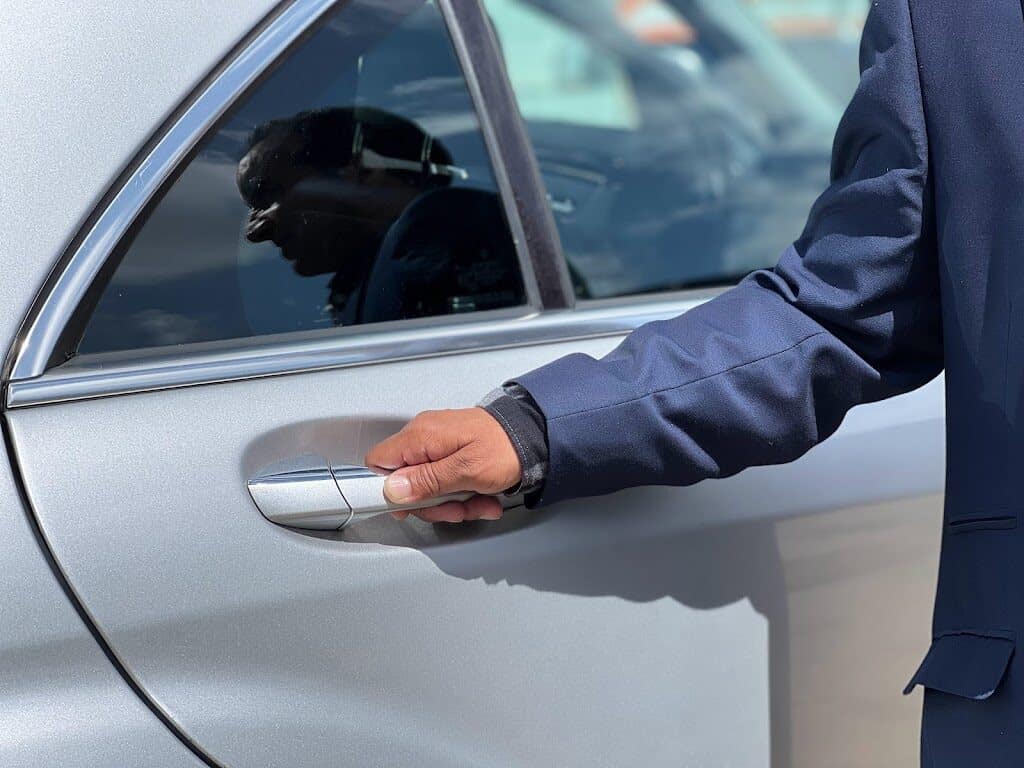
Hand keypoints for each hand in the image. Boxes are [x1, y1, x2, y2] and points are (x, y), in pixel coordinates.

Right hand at [364, 408, 521, 522]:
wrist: (537, 437)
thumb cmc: (506, 448)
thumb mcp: (465, 471)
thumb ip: (426, 481)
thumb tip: (392, 490)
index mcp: (421, 436)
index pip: (378, 462)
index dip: (389, 490)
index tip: (413, 506)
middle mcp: (425, 436)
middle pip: (406, 482)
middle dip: (433, 503)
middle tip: (456, 508)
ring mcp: (440, 445)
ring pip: (429, 487)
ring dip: (454, 503)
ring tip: (479, 502)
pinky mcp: (453, 452)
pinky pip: (446, 480)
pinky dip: (464, 494)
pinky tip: (483, 498)